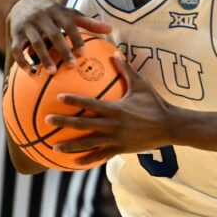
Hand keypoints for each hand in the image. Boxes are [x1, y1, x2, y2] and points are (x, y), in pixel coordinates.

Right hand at [8, 0, 110, 73]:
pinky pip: (17, 49)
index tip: (83, 53)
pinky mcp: (15, 34)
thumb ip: (88, 22)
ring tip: (52, 72)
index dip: (76, 38)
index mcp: (57, 11)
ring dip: (44, 57)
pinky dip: (23, 61)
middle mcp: (41, 16)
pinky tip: (31, 73)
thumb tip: (110, 29)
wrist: (22, 3)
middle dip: (63, 49)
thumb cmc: (52, 13)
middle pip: (53, 34)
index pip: (69, 24)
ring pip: (36, 42)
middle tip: (72, 65)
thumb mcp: (68, 14)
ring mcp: (27, 25)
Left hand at [46, 54, 170, 164]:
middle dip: (64, 123)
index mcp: (115, 109)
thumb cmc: (155, 103)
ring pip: (88, 144)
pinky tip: (75, 163)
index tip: (58, 98)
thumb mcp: (140, 85)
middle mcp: (113, 125)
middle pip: (83, 125)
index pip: (90, 104)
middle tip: (47, 121)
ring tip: (54, 147)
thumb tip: (115, 53)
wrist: (170, 126)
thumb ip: (126, 70)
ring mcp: (115, 139)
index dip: (73, 101)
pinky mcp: (120, 149)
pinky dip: (87, 159)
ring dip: (70, 146)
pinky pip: (101, 155)